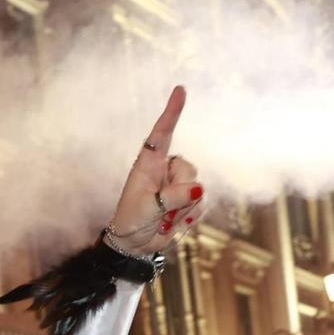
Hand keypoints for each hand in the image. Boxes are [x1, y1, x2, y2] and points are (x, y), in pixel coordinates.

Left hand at [106, 86, 202, 257]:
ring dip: (184, 207)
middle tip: (162, 208)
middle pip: (188, 168)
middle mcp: (165, 170)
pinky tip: (173, 222)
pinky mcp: (187, 200)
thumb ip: (173, 197)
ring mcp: (178, 185)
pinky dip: (190, 216)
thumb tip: (199, 188)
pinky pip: (201, 204)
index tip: (180, 90)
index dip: (172, 112)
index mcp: (149, 164)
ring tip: (164, 217)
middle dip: (181, 191)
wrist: (134, 244)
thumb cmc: (132, 220)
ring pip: (198, 187)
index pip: (162, 133)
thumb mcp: (149, 207)